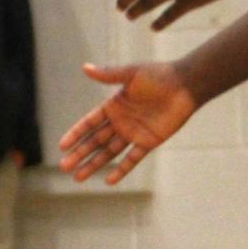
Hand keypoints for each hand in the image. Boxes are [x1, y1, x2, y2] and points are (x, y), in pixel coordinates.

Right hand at [58, 61, 196, 184]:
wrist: (185, 84)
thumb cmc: (159, 75)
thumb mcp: (131, 73)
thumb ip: (108, 75)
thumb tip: (85, 67)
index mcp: (113, 106)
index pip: (89, 123)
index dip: (75, 134)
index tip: (62, 146)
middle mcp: (120, 121)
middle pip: (95, 141)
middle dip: (79, 154)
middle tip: (64, 167)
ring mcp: (133, 133)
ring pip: (109, 153)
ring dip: (94, 165)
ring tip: (78, 178)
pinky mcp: (148, 142)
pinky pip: (132, 159)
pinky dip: (121, 170)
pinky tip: (109, 181)